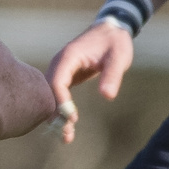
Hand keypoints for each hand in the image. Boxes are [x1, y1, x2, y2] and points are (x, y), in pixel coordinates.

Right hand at [45, 20, 133, 143]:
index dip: (61, 101)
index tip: (72, 118)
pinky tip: (67, 127)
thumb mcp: (118, 58)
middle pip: (50, 91)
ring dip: (57, 115)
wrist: (112, 31)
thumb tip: (107, 96)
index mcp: (69, 56)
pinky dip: (61, 110)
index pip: (57, 81)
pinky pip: (58, 94)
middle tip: (66, 135)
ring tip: (67, 137)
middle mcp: (60, 63)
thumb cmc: (115, 42)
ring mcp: (61, 69)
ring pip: (52, 95)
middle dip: (56, 113)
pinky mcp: (66, 76)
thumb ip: (112, 75)